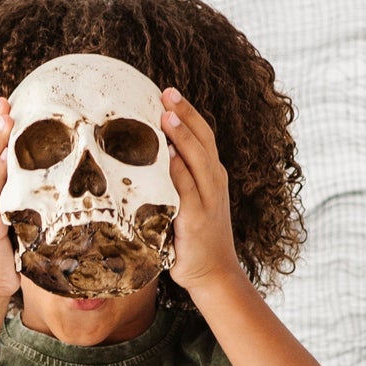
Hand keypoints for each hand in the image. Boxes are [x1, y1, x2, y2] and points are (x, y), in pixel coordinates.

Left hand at [162, 90, 242, 295]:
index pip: (203, 136)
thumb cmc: (196, 238)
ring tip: (166, 115)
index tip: (169, 92)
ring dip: (182, 137)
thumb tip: (151, 155)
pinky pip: (186, 189)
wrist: (214, 273)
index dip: (188, 112)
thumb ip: (177, 180)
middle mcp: (214, 183)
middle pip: (202, 140)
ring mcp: (208, 200)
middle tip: (166, 92)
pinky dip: (178, 171)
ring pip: (197, 160)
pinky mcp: (197, 219)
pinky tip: (166, 155)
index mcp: (213, 176)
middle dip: (185, 114)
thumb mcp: (190, 202)